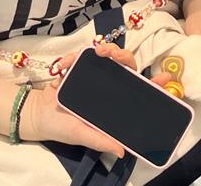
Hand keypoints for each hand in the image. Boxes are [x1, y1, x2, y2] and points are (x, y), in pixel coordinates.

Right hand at [19, 44, 166, 151]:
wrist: (35, 116)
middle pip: (124, 65)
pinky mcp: (77, 66)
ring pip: (107, 54)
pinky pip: (81, 55)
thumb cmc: (62, 127)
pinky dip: (73, 57)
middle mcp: (107, 85)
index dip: (153, 84)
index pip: (138, 90)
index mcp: (113, 102)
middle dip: (123, 55)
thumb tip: (123, 151)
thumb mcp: (83, 135)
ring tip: (98, 51)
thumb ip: (101, 140)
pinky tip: (64, 65)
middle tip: (115, 55)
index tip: (165, 77)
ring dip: (104, 49)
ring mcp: (93, 74)